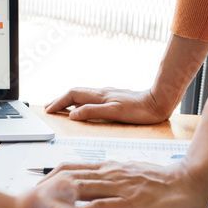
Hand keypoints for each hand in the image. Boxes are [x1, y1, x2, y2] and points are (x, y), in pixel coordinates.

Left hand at [38, 160, 207, 207]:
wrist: (193, 181)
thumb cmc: (162, 182)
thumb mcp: (128, 175)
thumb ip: (106, 181)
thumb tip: (80, 189)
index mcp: (108, 168)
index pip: (68, 169)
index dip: (45, 179)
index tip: (29, 192)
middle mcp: (110, 174)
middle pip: (66, 177)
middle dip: (41, 190)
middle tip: (23, 203)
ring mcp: (120, 188)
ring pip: (80, 188)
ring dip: (54, 198)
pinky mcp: (133, 203)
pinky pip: (103, 206)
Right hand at [45, 87, 170, 123]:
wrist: (159, 102)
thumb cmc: (139, 110)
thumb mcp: (114, 113)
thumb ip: (92, 112)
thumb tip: (72, 115)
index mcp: (99, 96)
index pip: (72, 95)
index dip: (58, 102)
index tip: (48, 110)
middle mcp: (102, 93)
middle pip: (75, 93)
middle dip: (60, 99)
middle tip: (48, 107)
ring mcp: (108, 94)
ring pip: (83, 94)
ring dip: (69, 100)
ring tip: (61, 107)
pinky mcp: (115, 98)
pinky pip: (92, 98)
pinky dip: (81, 102)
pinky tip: (84, 106)